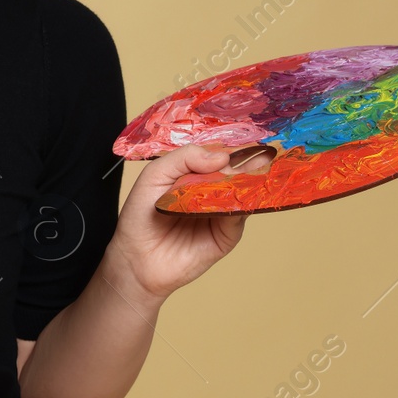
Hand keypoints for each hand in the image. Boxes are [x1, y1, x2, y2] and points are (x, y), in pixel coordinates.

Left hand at [105, 145, 258, 302]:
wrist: (136, 258)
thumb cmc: (140, 215)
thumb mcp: (155, 175)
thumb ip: (184, 158)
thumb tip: (221, 156)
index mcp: (195, 173)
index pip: (219, 154)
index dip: (232, 147)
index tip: (246, 138)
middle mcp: (212, 190)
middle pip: (237, 172)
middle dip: (249, 162)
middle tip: (261, 153)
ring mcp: (222, 212)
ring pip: (243, 193)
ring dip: (252, 181)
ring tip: (260, 168)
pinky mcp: (227, 234)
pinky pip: (240, 216)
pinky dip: (244, 204)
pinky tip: (242, 194)